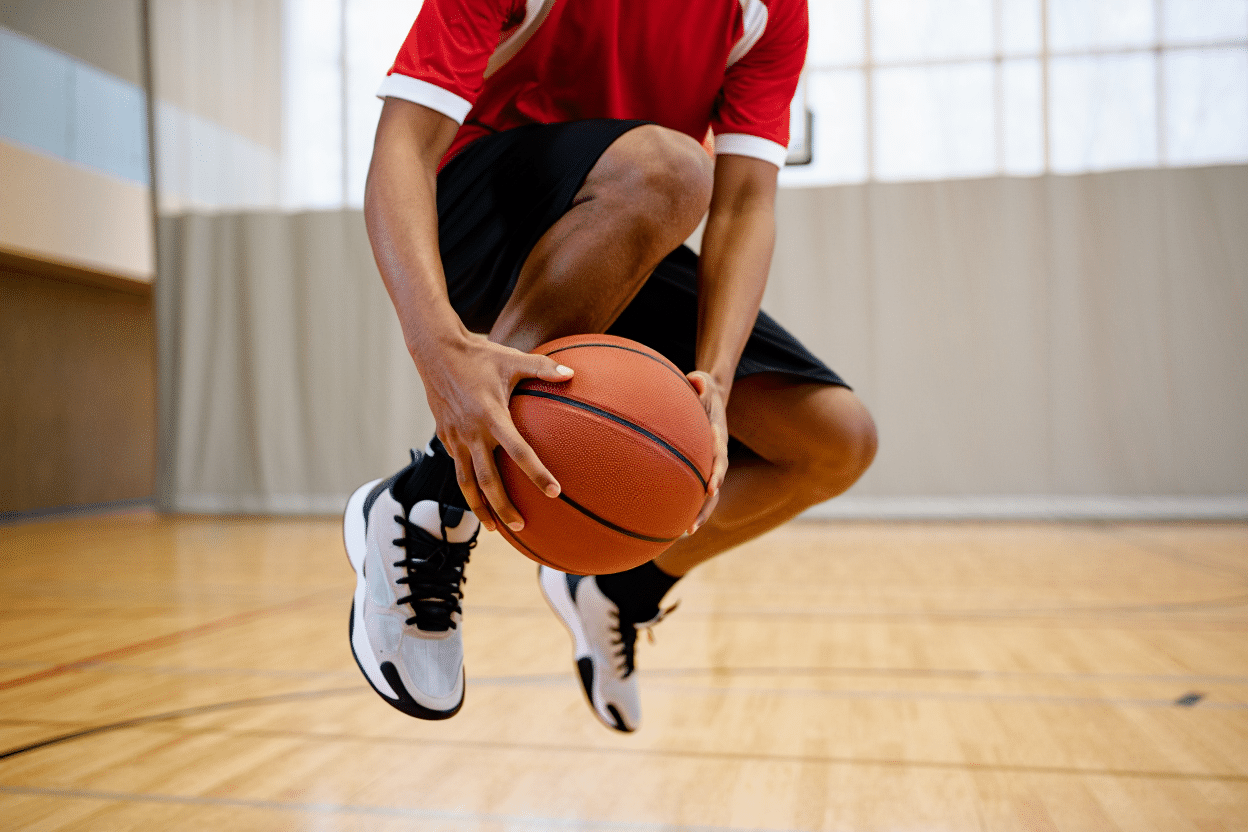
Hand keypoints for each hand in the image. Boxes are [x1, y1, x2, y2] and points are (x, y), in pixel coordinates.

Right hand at [417, 333, 573, 532]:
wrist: (435, 352)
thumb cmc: (479, 355)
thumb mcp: (513, 359)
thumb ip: (543, 368)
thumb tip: (573, 373)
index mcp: (491, 415)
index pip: (518, 451)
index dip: (536, 472)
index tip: (554, 491)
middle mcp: (471, 432)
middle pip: (487, 480)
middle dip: (503, 506)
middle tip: (521, 526)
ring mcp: (455, 438)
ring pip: (466, 483)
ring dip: (480, 508)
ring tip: (495, 528)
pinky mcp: (445, 438)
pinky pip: (458, 468)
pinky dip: (468, 487)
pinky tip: (479, 498)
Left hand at [686, 370, 728, 533]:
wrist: (712, 398)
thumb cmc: (704, 389)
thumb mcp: (704, 380)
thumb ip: (700, 382)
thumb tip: (696, 381)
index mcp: (718, 437)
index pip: (720, 458)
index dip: (717, 473)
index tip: (711, 488)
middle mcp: (718, 455)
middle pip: (715, 486)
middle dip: (706, 507)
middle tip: (692, 526)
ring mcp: (710, 464)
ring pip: (708, 495)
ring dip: (699, 514)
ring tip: (684, 533)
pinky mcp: (700, 468)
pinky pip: (695, 490)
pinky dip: (688, 505)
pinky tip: (672, 521)